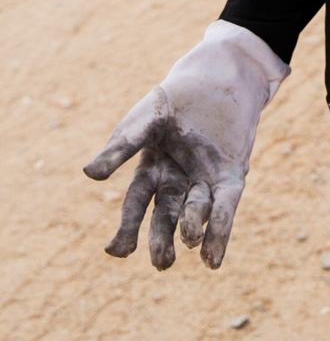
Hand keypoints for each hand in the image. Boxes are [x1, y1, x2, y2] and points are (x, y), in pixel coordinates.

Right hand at [83, 22, 287, 270]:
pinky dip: (220, 229)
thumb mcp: (145, 119)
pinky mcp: (231, 176)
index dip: (126, 229)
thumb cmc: (175, 98)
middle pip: (165, 217)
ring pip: (195, 213)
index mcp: (151, 171)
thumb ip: (121, 146)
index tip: (117, 252)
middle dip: (161, 240)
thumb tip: (89, 174)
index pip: (136, 206)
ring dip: (193, 229)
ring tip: (188, 242)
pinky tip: (214, 257)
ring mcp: (204, 181)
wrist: (218, 77)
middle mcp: (176, 183)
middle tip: (161, 263)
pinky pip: (225, 207)